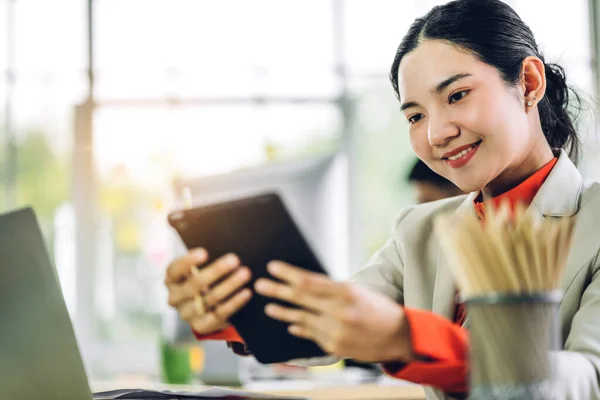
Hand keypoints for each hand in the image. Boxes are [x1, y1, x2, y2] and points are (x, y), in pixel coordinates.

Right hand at [165, 248, 252, 334]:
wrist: (204, 307)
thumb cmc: (203, 278)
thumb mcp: (197, 267)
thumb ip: (202, 256)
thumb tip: (214, 235)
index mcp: (171, 279)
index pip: (175, 269)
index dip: (188, 262)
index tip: (204, 253)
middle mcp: (175, 298)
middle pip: (194, 284)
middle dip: (216, 271)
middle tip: (235, 259)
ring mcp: (187, 314)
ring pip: (209, 299)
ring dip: (230, 285)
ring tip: (245, 273)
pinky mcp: (201, 326)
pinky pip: (220, 314)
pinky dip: (234, 302)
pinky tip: (246, 292)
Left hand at [254, 261, 413, 362]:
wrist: (399, 336)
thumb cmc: (378, 308)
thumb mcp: (358, 291)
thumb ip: (332, 288)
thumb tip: (303, 281)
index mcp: (346, 292)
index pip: (309, 281)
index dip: (288, 274)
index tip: (272, 267)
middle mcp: (340, 312)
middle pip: (301, 299)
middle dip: (277, 290)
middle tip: (259, 285)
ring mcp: (337, 331)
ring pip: (302, 319)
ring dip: (283, 312)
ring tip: (268, 306)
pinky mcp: (335, 347)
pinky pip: (311, 335)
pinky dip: (299, 327)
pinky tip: (289, 322)